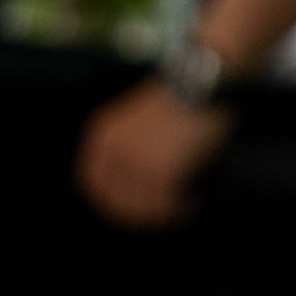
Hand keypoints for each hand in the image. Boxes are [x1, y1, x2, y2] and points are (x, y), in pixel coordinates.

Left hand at [76, 80, 235, 228]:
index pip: (91, 182)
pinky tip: (193, 200)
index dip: (108, 201)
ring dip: (164, 212)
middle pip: (117, 202)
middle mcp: (114, 151)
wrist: (203, 82)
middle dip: (140, 213)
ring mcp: (136, 163)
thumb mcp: (137, 118)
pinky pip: (167, 204)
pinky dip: (180, 207)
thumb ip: (128, 147)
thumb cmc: (181, 98)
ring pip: (143, 207)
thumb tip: (136, 189)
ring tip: (183, 205)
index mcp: (104, 136)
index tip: (129, 209)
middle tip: (163, 213)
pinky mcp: (160, 172)